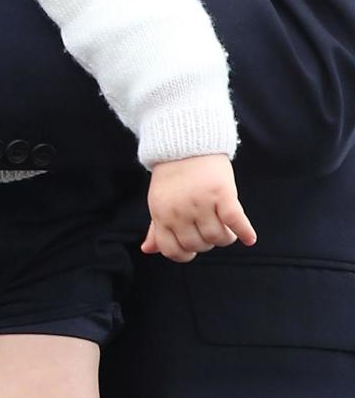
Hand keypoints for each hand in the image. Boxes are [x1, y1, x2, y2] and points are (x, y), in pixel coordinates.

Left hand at [141, 153, 256, 261]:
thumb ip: (155, 228)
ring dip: (225, 237)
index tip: (193, 247)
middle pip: (198, 245)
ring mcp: (201, 203)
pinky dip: (245, 232)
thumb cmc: (172, 175)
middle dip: (206, 243)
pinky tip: (250, 238)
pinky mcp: (222, 193)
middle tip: (210, 230)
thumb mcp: (158, 201)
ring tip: (226, 228)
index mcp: (161, 215)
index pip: (172, 250)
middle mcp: (180, 212)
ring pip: (218, 237)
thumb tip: (148, 250)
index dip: (185, 254)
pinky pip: (236, 221)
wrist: (186, 142)